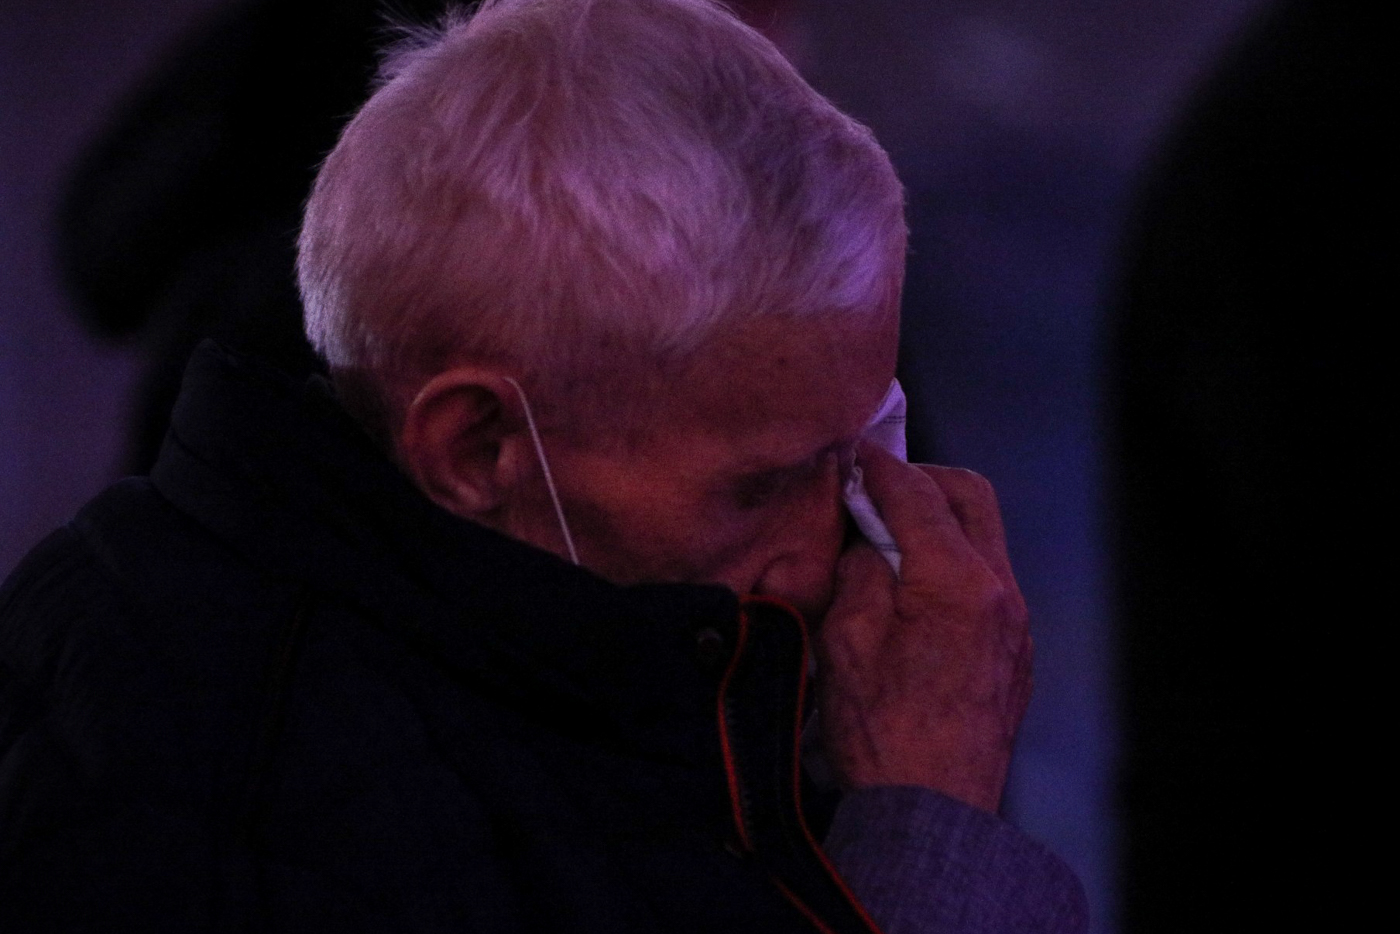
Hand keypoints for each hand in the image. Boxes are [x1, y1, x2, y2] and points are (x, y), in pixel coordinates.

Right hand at [815, 442, 1032, 812]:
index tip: (853, 453)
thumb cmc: (882, 735)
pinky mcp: (1016, 649)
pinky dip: (954, 561)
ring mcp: (1015, 622)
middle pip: (971, 495)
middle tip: (875, 491)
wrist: (933, 811)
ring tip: (890, 540)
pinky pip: (990, 577)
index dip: (880, 466)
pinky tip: (915, 587)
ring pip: (985, 535)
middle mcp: (1000, 592)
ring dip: (940, 520)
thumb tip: (868, 537)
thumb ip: (859, 571)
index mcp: (955, 583)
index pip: (918, 494)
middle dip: (922, 479)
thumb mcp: (844, 642)